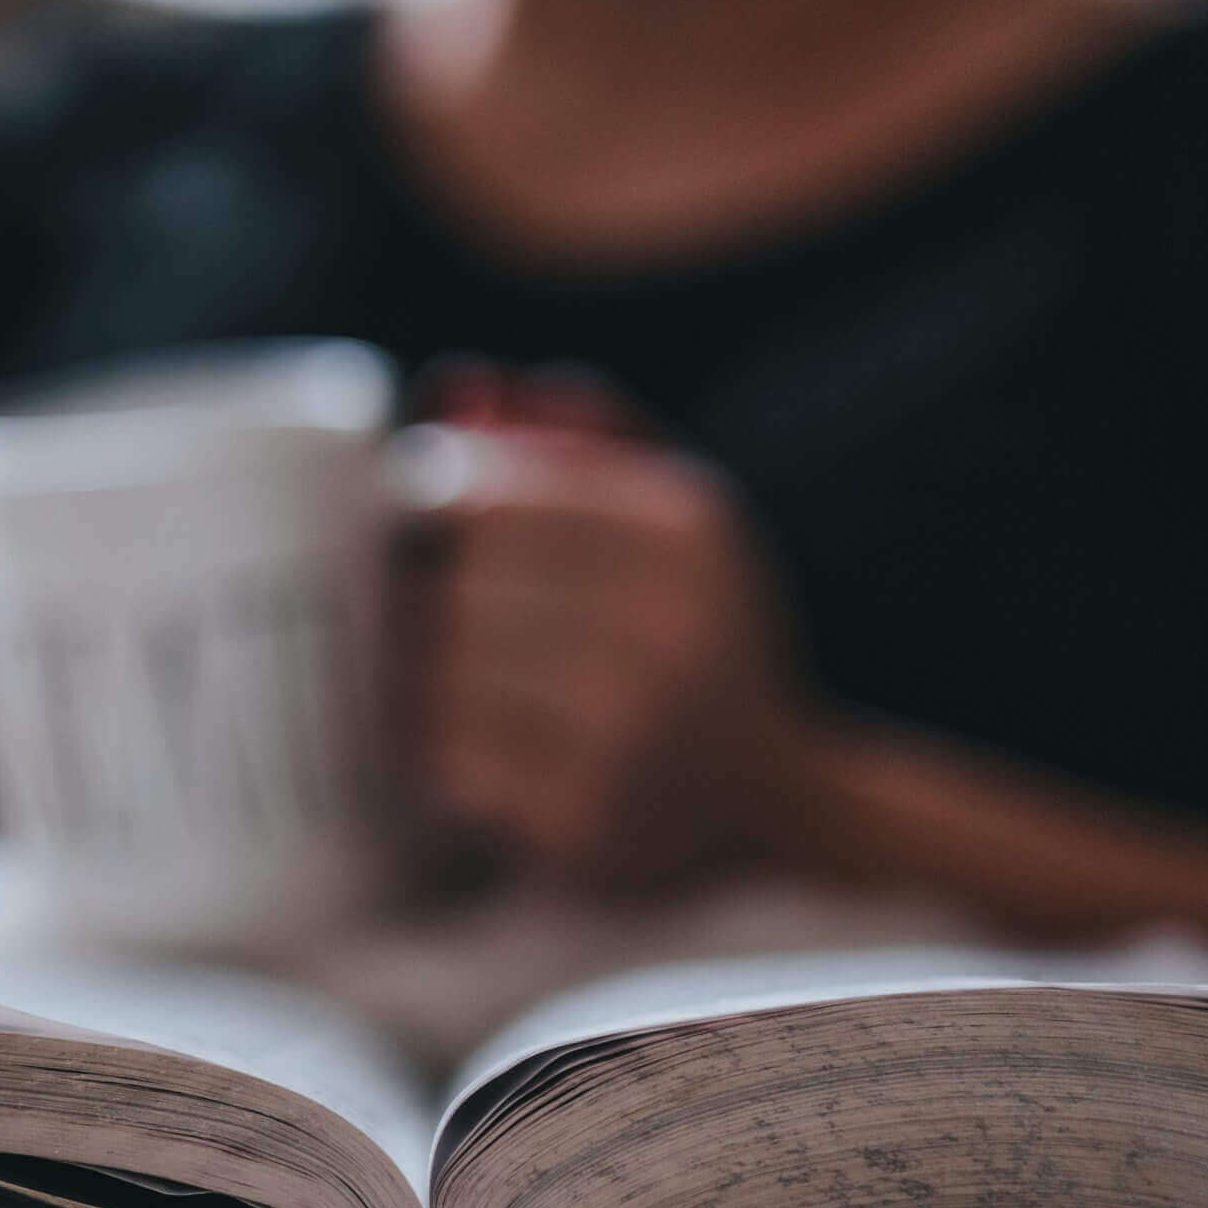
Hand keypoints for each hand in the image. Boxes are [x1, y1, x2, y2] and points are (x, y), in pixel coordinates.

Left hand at [397, 394, 804, 886]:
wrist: (777, 809)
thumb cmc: (698, 642)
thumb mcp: (676, 519)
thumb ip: (577, 436)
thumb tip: (455, 386)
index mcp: (682, 528)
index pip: (482, 493)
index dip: (431, 513)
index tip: (435, 542)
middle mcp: (664, 624)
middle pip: (457, 584)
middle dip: (433, 603)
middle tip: (447, 626)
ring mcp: (625, 731)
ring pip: (442, 673)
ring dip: (431, 683)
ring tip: (471, 692)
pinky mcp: (583, 821)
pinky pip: (448, 762)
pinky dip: (445, 758)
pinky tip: (486, 755)